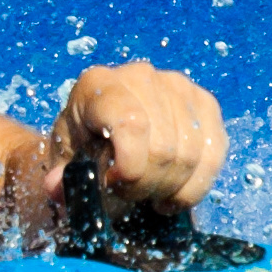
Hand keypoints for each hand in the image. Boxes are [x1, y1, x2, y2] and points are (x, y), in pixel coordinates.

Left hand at [42, 61, 229, 220]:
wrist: (100, 130)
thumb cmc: (82, 146)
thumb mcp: (64, 161)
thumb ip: (61, 179)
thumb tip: (57, 189)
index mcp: (98, 84)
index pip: (131, 124)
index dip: (129, 168)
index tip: (115, 185)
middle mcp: (140, 76)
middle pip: (163, 148)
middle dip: (147, 185)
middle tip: (130, 195)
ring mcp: (177, 86)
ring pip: (191, 154)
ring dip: (171, 188)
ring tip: (150, 195)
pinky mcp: (204, 103)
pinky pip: (215, 153)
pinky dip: (196, 185)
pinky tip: (173, 194)